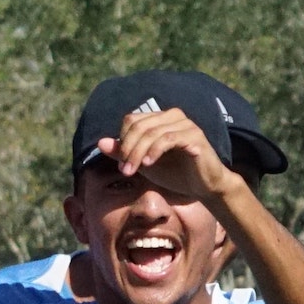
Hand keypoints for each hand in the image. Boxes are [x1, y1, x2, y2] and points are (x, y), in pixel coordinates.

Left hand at [96, 106, 240, 201]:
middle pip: (139, 126)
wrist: (203, 187)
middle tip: (125, 171)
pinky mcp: (195, 136)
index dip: (122, 141)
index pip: (132, 120)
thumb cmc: (175, 173)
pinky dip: (154, 151)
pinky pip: (169, 139)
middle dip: (128, 149)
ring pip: (152, 133)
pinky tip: (148, 164)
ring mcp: (186, 124)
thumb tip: (100, 142)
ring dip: (138, 153)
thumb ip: (123, 152)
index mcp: (160, 119)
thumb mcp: (143, 164)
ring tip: (133, 171)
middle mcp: (173, 116)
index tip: (121, 164)